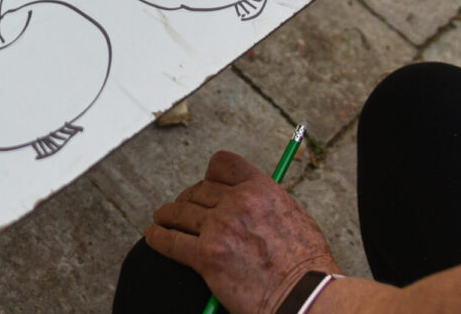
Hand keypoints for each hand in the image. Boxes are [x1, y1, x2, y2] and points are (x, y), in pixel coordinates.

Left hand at [145, 151, 338, 313]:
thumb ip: (265, 203)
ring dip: (168, 215)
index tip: (205, 185)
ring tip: (163, 219)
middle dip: (188, 200)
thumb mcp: (293, 216)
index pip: (222, 164)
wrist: (305, 297)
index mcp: (260, 188)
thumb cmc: (306, 266)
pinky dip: (157, 237)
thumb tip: (246, 201)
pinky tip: (154, 236)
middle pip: (198, 190)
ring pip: (180, 212)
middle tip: (184, 210)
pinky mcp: (207, 257)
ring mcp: (220, 228)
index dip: (209, 175)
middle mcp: (238, 202)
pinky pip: (170, 241)